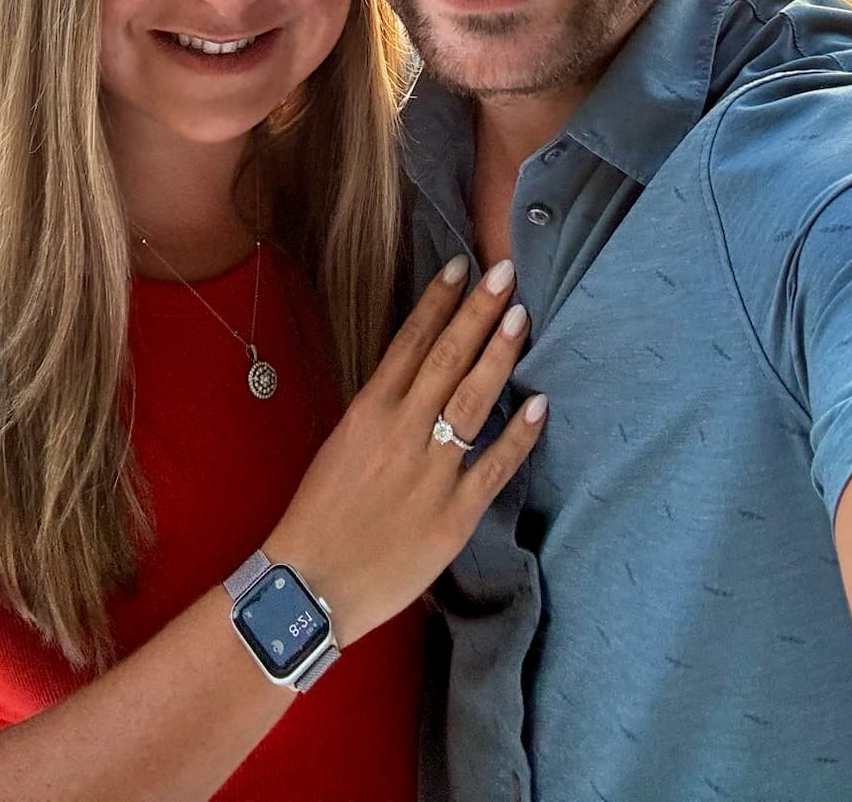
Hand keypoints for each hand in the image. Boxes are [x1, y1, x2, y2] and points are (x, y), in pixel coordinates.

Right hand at [264, 257, 545, 645]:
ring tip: (522, 317)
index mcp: (368, 411)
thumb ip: (381, 411)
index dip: (438, 302)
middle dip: (478, 312)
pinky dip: (519, 436)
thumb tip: (418, 378)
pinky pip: (494, 466)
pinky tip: (540, 405)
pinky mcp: (454, 516)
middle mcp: (401, 431)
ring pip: (473, 400)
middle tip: (506, 272)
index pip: (410, 342)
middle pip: (446, 359)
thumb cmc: (321, 515)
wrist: (312, 585)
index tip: (461, 266)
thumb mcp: (342, 445)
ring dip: (499, 355)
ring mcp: (431, 472)